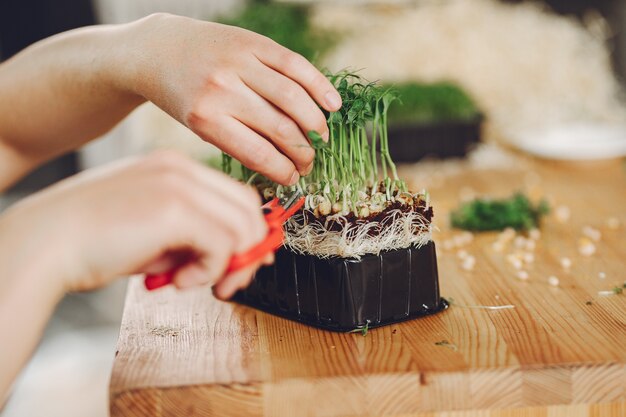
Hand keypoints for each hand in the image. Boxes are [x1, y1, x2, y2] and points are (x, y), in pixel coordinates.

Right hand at [0, 151, 268, 298]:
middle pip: (249, 209)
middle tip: (228, 283)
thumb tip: (238, 257)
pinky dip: (208, 272)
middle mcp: (181, 170)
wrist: (43, 243)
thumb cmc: (91, 242)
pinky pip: (223, 245)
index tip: (244, 261)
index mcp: (175, 168)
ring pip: (244, 227)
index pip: (236, 196)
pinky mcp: (174, 209)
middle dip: (249, 252)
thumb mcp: (152, 233)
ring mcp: (179, 185)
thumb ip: (193, 237)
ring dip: (228, 265)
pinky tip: (177, 280)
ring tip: (191, 280)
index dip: (248, 233)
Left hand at [121, 13, 341, 185]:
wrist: (159, 50)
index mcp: (205, 118)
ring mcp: (239, 62)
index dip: (283, 170)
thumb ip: (236, 142)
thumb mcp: (198, 126)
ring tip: (322, 139)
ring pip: (293, 97)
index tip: (293, 179)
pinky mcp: (253, 42)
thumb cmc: (182, 96)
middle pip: (281, 128)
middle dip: (303, 152)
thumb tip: (284, 164)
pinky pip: (295, 64)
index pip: (259, 153)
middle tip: (309, 163)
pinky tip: (332, 104)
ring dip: (315, 123)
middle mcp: (223, 89)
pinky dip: (319, 86)